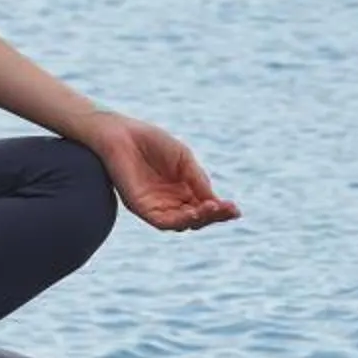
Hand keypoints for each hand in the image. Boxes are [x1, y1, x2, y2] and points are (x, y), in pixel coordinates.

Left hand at [80, 112, 240, 232]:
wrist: (121, 134)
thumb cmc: (152, 142)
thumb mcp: (183, 159)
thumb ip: (197, 180)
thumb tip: (217, 203)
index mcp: (183, 190)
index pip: (205, 207)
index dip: (220, 210)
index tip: (235, 209)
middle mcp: (171, 202)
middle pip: (197, 218)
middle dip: (214, 216)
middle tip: (228, 210)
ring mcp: (156, 207)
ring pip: (182, 223)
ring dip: (199, 219)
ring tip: (212, 209)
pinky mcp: (141, 208)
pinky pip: (163, 222)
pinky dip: (179, 220)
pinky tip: (193, 212)